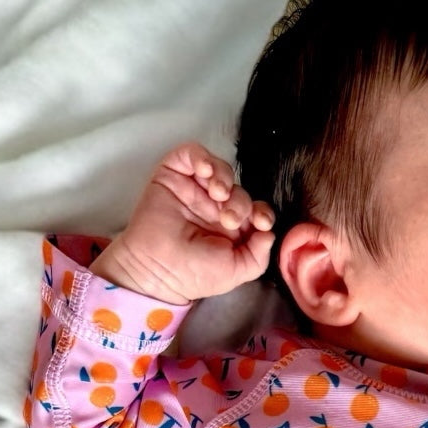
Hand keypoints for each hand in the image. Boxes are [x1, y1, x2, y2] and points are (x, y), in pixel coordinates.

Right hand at [105, 140, 275, 303]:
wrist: (157, 269)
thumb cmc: (194, 274)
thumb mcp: (237, 272)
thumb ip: (259, 256)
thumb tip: (270, 233)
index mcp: (232, 228)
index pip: (255, 210)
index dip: (263, 212)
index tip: (261, 222)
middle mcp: (214, 206)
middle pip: (239, 189)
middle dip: (241, 203)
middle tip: (228, 219)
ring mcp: (194, 189)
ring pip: (219, 169)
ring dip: (224, 178)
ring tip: (218, 194)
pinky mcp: (173, 175)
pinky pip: (191, 154)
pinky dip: (201, 157)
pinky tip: (205, 171)